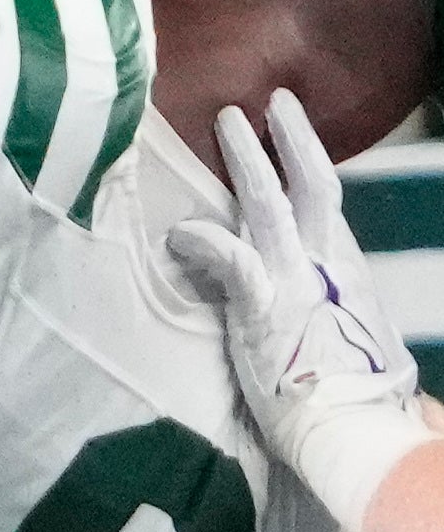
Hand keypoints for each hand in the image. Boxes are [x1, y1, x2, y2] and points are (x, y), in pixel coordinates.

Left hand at [169, 90, 424, 528]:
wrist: (354, 428)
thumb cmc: (346, 397)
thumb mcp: (339, 336)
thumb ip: (314, 307)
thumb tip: (299, 302)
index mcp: (344, 271)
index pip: (325, 206)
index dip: (307, 165)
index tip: (290, 134)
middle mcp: (325, 266)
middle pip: (309, 185)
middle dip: (286, 141)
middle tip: (265, 103)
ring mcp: (297, 283)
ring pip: (272, 204)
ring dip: (249, 160)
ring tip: (229, 121)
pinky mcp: (266, 310)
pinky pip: (235, 261)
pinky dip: (206, 241)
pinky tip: (178, 230)